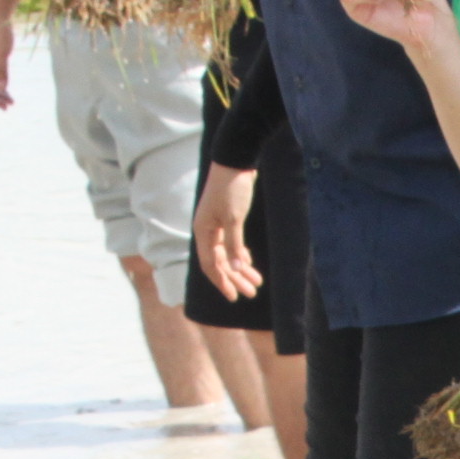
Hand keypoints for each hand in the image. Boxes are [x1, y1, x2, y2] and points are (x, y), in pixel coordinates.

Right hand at [191, 162, 258, 299]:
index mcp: (203, 231)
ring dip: (241, 268)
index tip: (234, 297)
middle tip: (251, 292)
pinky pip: (232, 243)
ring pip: (228, 253)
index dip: (222, 282)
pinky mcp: (228, 219)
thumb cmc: (232, 188)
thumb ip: (235, 244)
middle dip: (236, 278)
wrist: (236, 161)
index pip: (210, 264)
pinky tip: (250, 264)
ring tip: (256, 283)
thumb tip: (236, 268)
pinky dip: (241, 254)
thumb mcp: (234, 218)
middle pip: (221, 262)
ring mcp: (217, 225)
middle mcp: (207, 230)